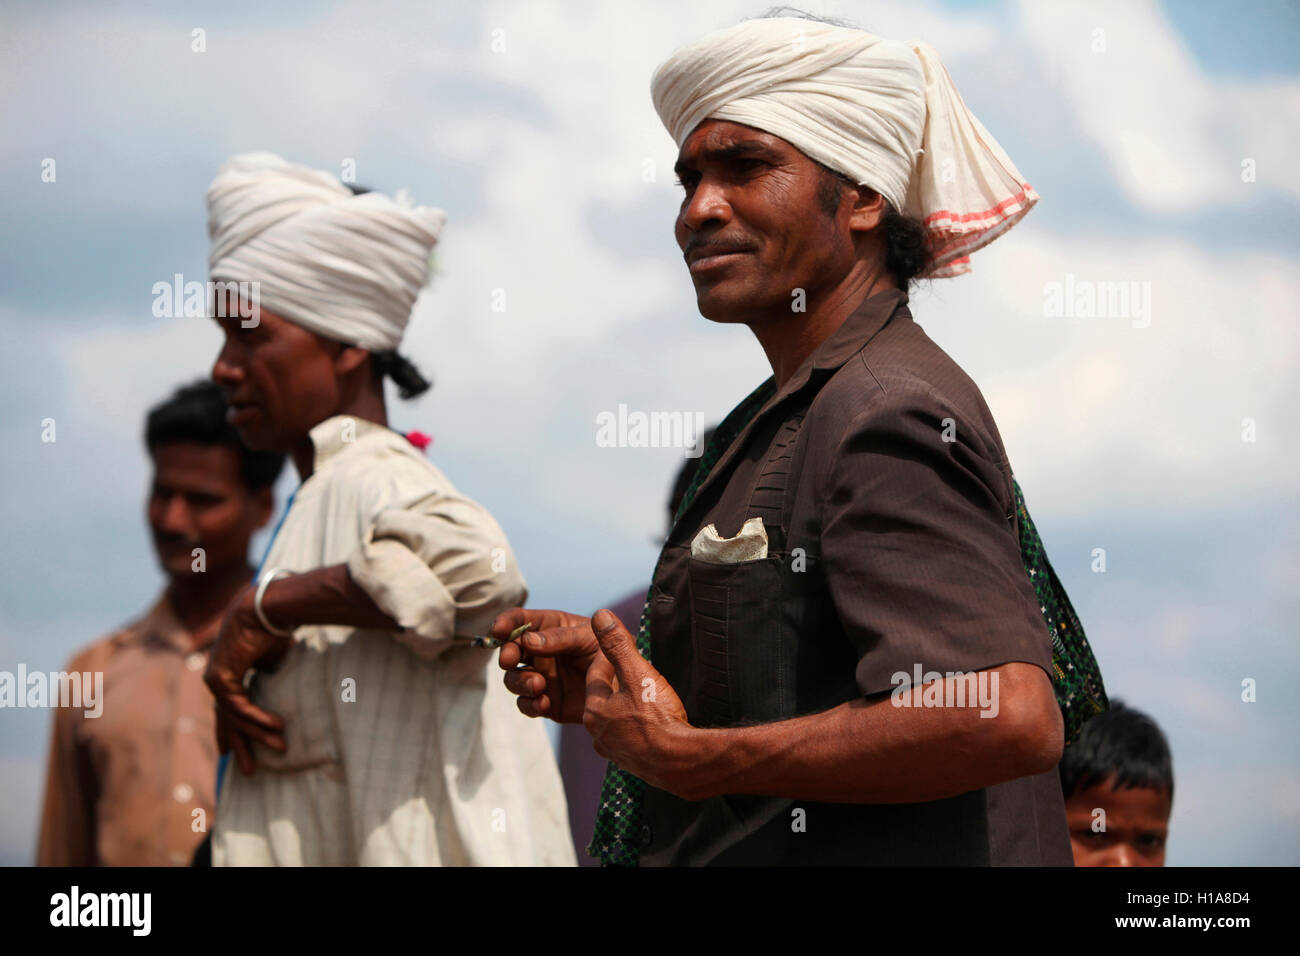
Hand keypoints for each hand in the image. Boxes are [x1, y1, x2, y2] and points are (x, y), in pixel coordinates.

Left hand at [203, 587, 289, 775]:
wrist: (264, 609)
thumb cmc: (272, 629)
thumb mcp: (272, 660)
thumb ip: (269, 678)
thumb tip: (278, 689)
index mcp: (228, 673)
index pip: (228, 709)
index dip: (232, 730)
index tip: (231, 750)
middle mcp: (217, 679)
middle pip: (226, 720)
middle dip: (239, 745)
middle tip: (250, 770)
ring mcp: (216, 680)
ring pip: (234, 717)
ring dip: (257, 734)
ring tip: (280, 747)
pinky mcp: (221, 679)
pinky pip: (240, 707)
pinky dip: (258, 718)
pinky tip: (277, 726)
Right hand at [492, 607, 600, 723]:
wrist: (627, 688)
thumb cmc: (610, 652)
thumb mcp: (590, 638)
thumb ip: (561, 637)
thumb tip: (528, 640)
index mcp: (549, 629)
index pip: (521, 620)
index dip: (506, 622)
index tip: (498, 630)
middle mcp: (540, 652)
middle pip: (510, 651)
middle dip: (507, 655)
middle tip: (510, 660)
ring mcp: (541, 677)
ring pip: (514, 680)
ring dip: (520, 682)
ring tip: (538, 685)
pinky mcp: (546, 701)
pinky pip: (527, 704)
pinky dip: (530, 704)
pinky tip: (544, 702)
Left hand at [583, 609, 694, 795]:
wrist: (681, 763)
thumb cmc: (658, 717)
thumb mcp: (638, 672)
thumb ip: (617, 644)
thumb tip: (599, 616)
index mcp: (594, 710)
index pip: (596, 674)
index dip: (612, 657)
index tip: (626, 648)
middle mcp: (598, 733)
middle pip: (605, 697)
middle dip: (619, 682)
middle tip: (637, 670)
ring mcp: (614, 751)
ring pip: (617, 718)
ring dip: (628, 706)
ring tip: (646, 696)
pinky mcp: (632, 763)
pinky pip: (630, 736)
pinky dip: (638, 726)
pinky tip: (652, 723)